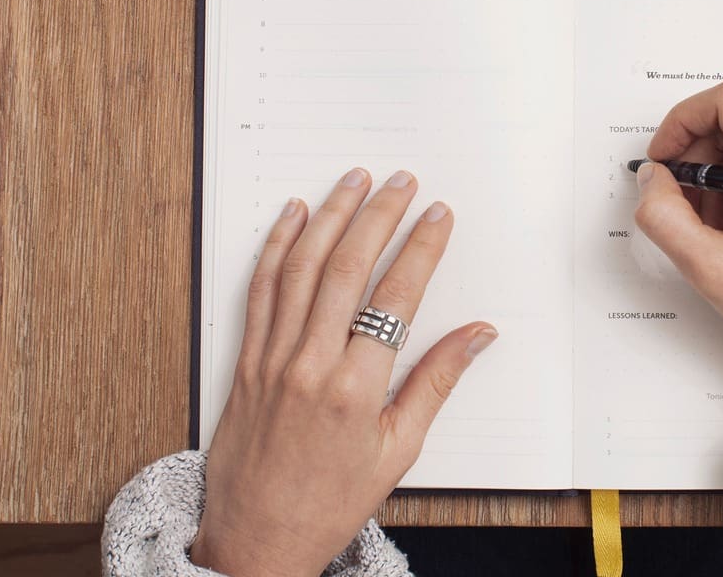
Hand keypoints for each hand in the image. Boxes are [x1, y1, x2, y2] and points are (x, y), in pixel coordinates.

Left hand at [190, 168, 497, 576]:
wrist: (256, 540)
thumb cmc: (330, 503)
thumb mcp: (398, 451)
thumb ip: (436, 382)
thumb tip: (478, 335)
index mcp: (356, 390)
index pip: (396, 298)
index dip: (420, 248)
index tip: (438, 216)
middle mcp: (310, 365)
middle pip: (347, 269)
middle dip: (378, 216)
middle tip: (401, 182)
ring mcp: (271, 359)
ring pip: (301, 268)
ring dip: (330, 216)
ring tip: (354, 181)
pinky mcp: (244, 361)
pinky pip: (261, 290)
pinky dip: (277, 247)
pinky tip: (293, 216)